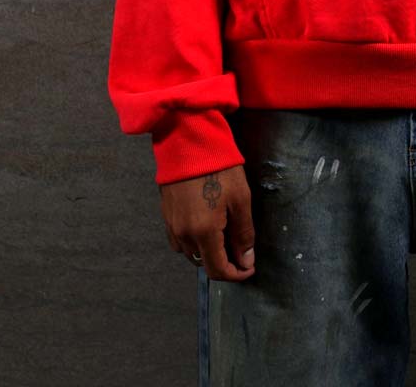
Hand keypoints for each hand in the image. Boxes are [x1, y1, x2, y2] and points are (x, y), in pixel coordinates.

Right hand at [160, 164, 256, 280]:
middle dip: (224, 262)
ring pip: (191, 253)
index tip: (249, 267)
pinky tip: (206, 225)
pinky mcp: (166, 215)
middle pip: (204, 264)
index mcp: (203, 233)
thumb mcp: (240, 199)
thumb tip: (246, 262)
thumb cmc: (219, 168)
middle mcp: (183, 235)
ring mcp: (171, 226)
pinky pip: (180, 240)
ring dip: (208, 252)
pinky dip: (194, 241)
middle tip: (240, 247)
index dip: (235, 274)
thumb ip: (243, 234)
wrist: (188, 141)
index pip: (217, 271)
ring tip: (225, 234)